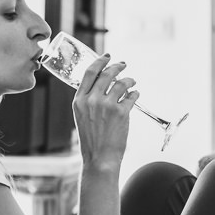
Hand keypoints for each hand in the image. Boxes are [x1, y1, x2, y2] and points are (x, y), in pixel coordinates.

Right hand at [72, 53, 134, 169]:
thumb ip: (87, 101)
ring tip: (132, 82)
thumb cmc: (91, 140)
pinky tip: (135, 95)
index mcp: (78, 100)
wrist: (99, 158)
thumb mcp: (81, 117)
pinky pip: (132, 96)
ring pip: (122, 83)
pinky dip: (135, 94)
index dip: (100, 62)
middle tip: (123, 65)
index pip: (89, 73)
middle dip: (117, 67)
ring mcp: (107, 106)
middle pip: (107, 74)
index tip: (107, 57)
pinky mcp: (121, 113)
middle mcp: (91, 100)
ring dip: (129, 80)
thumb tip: (101, 87)